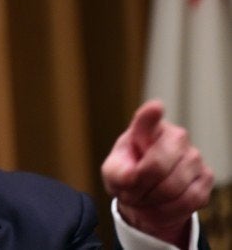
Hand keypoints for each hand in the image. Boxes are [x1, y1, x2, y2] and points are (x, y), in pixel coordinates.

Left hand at [101, 100, 212, 247]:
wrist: (146, 192)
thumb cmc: (128, 174)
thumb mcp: (113, 172)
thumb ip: (117, 173)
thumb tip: (132, 177)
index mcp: (147, 129)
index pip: (148, 119)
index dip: (151, 114)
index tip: (154, 108)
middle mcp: (176, 137)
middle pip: (156, 167)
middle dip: (138, 187)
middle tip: (129, 193)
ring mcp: (194, 156)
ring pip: (173, 188)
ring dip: (152, 202)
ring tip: (142, 199)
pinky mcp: (206, 177)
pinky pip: (188, 201)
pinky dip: (168, 211)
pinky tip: (158, 206)